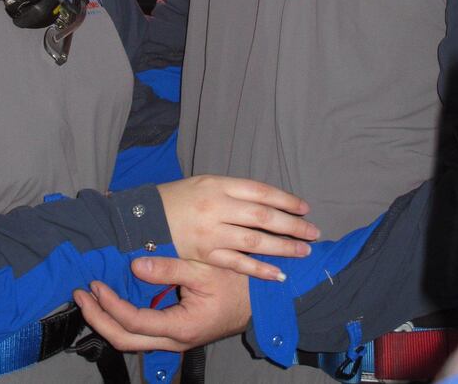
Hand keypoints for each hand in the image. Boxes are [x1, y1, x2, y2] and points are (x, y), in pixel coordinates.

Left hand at [74, 257, 249, 351]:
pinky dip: (122, 318)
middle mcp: (173, 340)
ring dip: (107, 320)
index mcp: (180, 327)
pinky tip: (113, 300)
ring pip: (130, 340)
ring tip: (90, 297)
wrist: (259, 304)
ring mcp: (172, 339)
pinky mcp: (173, 332)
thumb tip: (135, 266)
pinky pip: (141, 332)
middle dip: (98, 318)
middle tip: (80, 295)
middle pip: (124, 340)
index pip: (133, 322)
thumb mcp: (204, 271)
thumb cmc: (236, 286)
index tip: (95, 285)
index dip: (110, 305)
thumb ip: (169, 269)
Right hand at [157, 175, 317, 280]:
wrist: (144, 218)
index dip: (286, 200)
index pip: (260, 191)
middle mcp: (217, 206)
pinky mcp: (205, 254)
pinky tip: (278, 274)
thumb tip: (267, 201)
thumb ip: (233, 191)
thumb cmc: (178, 198)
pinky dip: (260, 269)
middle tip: (313, 232)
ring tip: (303, 252)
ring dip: (283, 247)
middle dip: (292, 224)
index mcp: (218, 184)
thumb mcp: (204, 183)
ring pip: (255, 240)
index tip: (305, 208)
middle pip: (263, 215)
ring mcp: (211, 232)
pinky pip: (238, 264)